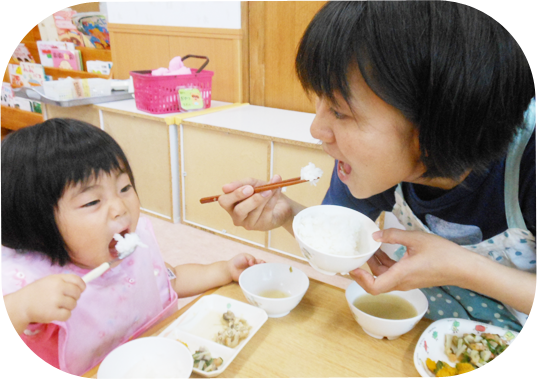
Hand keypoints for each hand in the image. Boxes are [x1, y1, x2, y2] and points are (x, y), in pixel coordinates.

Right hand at [17, 274, 85, 324]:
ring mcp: (55, 300)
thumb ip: (64, 281)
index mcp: (57, 279)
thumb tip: (82, 286)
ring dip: (68, 307)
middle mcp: (58, 288)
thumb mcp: (49, 281)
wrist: (21, 304)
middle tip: (64, 300)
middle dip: (73, 298)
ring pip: (73, 304)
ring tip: (57, 306)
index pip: (77, 280)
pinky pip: (68, 315)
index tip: (80, 290)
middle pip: (77, 293)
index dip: (81, 286)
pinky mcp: (52, 313)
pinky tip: (56, 313)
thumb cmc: (36, 292)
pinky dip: (64, 315)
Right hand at [219, 175, 294, 231]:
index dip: (234, 194)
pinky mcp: (263, 225)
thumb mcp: (252, 184)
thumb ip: (242, 183)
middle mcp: (238, 217)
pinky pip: (267, 210)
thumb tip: (225, 187)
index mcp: (231, 206)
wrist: (281, 204)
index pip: (224, 202)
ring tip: (271, 188)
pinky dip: (273, 198)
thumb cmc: (262, 193)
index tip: (247, 187)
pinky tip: (276, 191)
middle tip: (256, 190)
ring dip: (264, 196)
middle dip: (250, 200)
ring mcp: (250, 223)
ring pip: (255, 210)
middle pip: (239, 211)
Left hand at [227, 253, 264, 281]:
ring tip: (260, 274)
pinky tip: (257, 279)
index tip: (263, 263)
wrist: (230, 269)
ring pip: (259, 275)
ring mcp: (252, 274)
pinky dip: (257, 280)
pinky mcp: (249, 279)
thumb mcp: (244, 256)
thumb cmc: (237, 261)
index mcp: (254, 262)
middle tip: (262, 269)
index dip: (263, 263)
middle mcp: (254, 268)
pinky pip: (254, 280)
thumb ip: (251, 258)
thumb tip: (254, 263)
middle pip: (262, 269)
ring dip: (260, 275)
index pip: (261, 262)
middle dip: (264, 269)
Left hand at [349, 228, 468, 294]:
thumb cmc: (442, 254)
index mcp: (401, 275)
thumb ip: (393, 235)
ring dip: (374, 264)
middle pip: (376, 281)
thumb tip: (375, 235)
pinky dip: (384, 263)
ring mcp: (406, 282)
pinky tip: (383, 249)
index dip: (360, 280)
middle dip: (364, 267)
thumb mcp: (416, 239)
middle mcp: (401, 282)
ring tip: (370, 246)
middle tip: (358, 251)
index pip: (374, 287)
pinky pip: (392, 273)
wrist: (463, 267)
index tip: (352, 268)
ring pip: (383, 276)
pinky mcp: (411, 278)